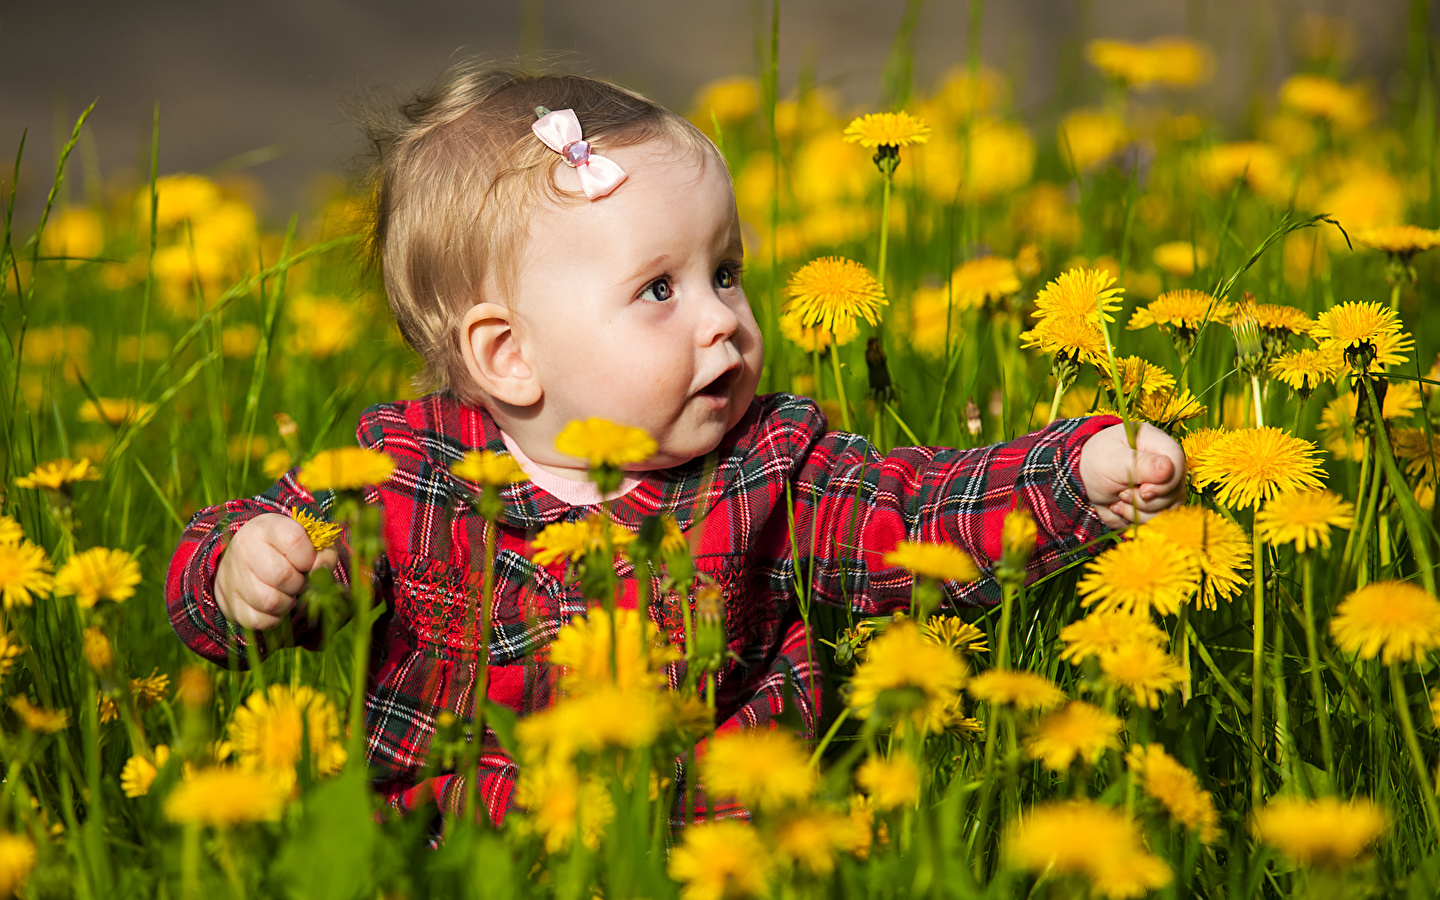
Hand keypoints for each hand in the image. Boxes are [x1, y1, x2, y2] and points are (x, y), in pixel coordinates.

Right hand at [214, 513, 338, 630]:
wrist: (243, 562)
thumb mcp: (305, 541)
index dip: (309, 557)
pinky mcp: (230, 603)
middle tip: (297, 580)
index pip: (295, 540)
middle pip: (282, 576)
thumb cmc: (283, 551)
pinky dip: (274, 618)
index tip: (307, 562)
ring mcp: (233, 577)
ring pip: (271, 602)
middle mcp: (244, 548)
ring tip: (286, 592)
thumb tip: (321, 572)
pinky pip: (259, 620)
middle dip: (299, 584)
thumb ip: (323, 553)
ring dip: (287, 603)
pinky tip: (274, 605)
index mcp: (266, 527)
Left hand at [1078, 422, 1186, 529]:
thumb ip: (1139, 464)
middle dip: (1144, 500)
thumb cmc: (1097, 462)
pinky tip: (1121, 507)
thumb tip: (1168, 467)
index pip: (1177, 461)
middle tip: (1121, 492)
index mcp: (1157, 443)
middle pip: (1175, 490)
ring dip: (1139, 511)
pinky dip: (1136, 518)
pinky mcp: (1160, 504)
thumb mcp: (1111, 461)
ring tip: (1119, 498)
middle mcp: (1168, 464)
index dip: (1164, 482)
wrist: (1086, 482)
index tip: (1142, 490)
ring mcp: (1167, 486)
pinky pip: (1158, 520)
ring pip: (1168, 508)